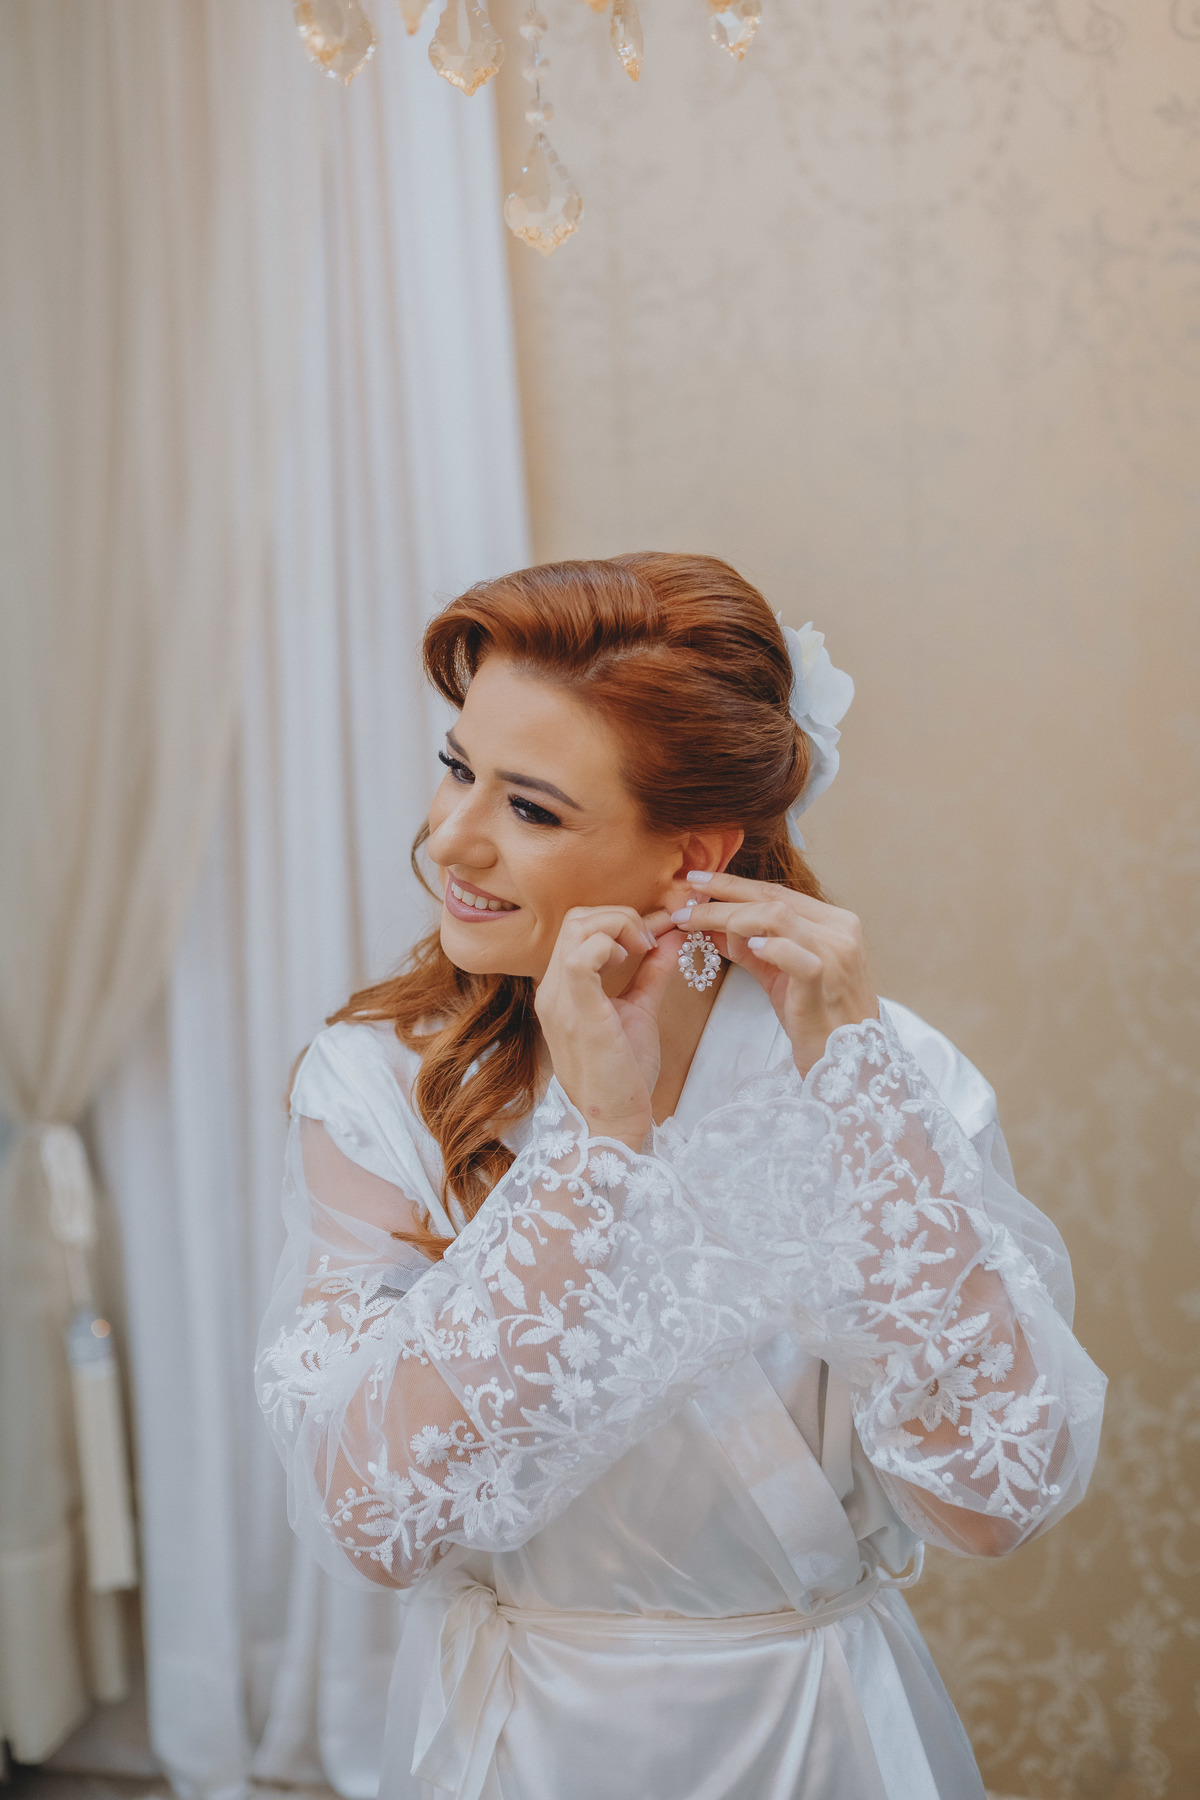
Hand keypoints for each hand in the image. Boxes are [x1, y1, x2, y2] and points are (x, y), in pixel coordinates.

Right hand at [534, 905, 679, 1148]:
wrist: (613, 1122)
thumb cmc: (623, 1075)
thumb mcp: (639, 1010)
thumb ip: (652, 973)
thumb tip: (672, 937)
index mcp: (563, 988)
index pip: (579, 926)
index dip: (620, 918)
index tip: (658, 933)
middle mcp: (553, 988)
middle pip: (576, 918)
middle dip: (621, 916)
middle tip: (651, 942)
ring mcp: (560, 999)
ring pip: (578, 926)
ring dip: (619, 925)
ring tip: (643, 949)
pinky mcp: (577, 1012)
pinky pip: (582, 956)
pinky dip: (611, 943)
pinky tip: (632, 958)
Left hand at [675, 871, 877, 1075]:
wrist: (853, 1061)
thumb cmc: (815, 1016)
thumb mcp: (779, 974)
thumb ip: (749, 948)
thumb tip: (707, 926)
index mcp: (833, 922)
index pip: (776, 892)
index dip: (732, 884)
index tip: (694, 880)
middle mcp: (839, 930)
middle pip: (770, 900)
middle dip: (719, 898)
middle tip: (682, 906)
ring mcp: (835, 953)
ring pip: (776, 917)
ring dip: (729, 919)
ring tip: (698, 927)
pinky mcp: (824, 980)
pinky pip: (793, 954)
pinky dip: (767, 947)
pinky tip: (747, 948)